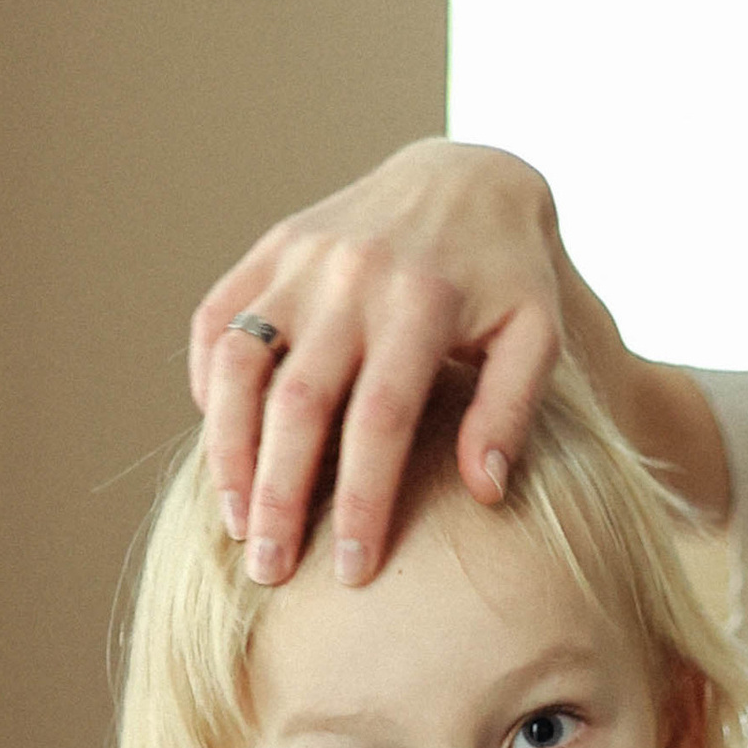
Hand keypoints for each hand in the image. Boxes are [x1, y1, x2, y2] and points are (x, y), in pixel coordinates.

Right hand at [191, 137, 567, 581]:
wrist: (466, 176)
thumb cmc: (508, 277)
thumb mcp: (537, 336)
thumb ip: (511, 411)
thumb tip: (481, 492)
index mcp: (423, 304)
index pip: (380, 423)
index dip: (360, 501)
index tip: (352, 569)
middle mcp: (353, 279)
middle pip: (299, 406)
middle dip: (277, 496)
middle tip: (268, 571)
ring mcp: (301, 260)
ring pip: (241, 364)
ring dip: (228, 450)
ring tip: (234, 522)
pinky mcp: (269, 249)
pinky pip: (218, 320)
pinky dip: (210, 383)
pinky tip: (221, 440)